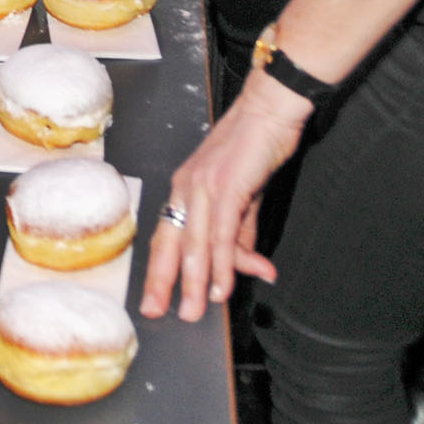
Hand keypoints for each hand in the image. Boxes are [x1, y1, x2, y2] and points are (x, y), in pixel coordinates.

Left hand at [141, 71, 310, 322]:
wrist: (271, 109)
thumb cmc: (255, 148)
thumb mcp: (243, 197)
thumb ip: (240, 233)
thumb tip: (240, 267)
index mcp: (184, 189)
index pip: (165, 235)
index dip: (158, 269)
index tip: (152, 299)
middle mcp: (186, 188)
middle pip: (170, 243)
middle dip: (163, 281)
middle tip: (159, 313)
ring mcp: (204, 187)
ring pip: (195, 244)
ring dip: (196, 282)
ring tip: (197, 311)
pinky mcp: (227, 187)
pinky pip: (222, 234)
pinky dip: (223, 263)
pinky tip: (224, 286)